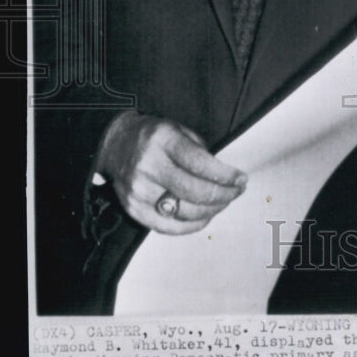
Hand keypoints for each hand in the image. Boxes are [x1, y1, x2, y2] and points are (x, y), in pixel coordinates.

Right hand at [96, 111, 246, 234]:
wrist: (115, 144)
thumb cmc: (153, 137)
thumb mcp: (178, 130)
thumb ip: (200, 151)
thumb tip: (226, 177)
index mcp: (163, 141)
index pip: (201, 164)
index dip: (226, 176)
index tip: (241, 179)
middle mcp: (149, 166)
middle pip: (195, 191)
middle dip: (223, 195)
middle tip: (236, 192)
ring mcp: (139, 191)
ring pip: (185, 212)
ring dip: (211, 211)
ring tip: (223, 203)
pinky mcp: (134, 209)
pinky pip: (168, 226)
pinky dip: (192, 225)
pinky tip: (205, 217)